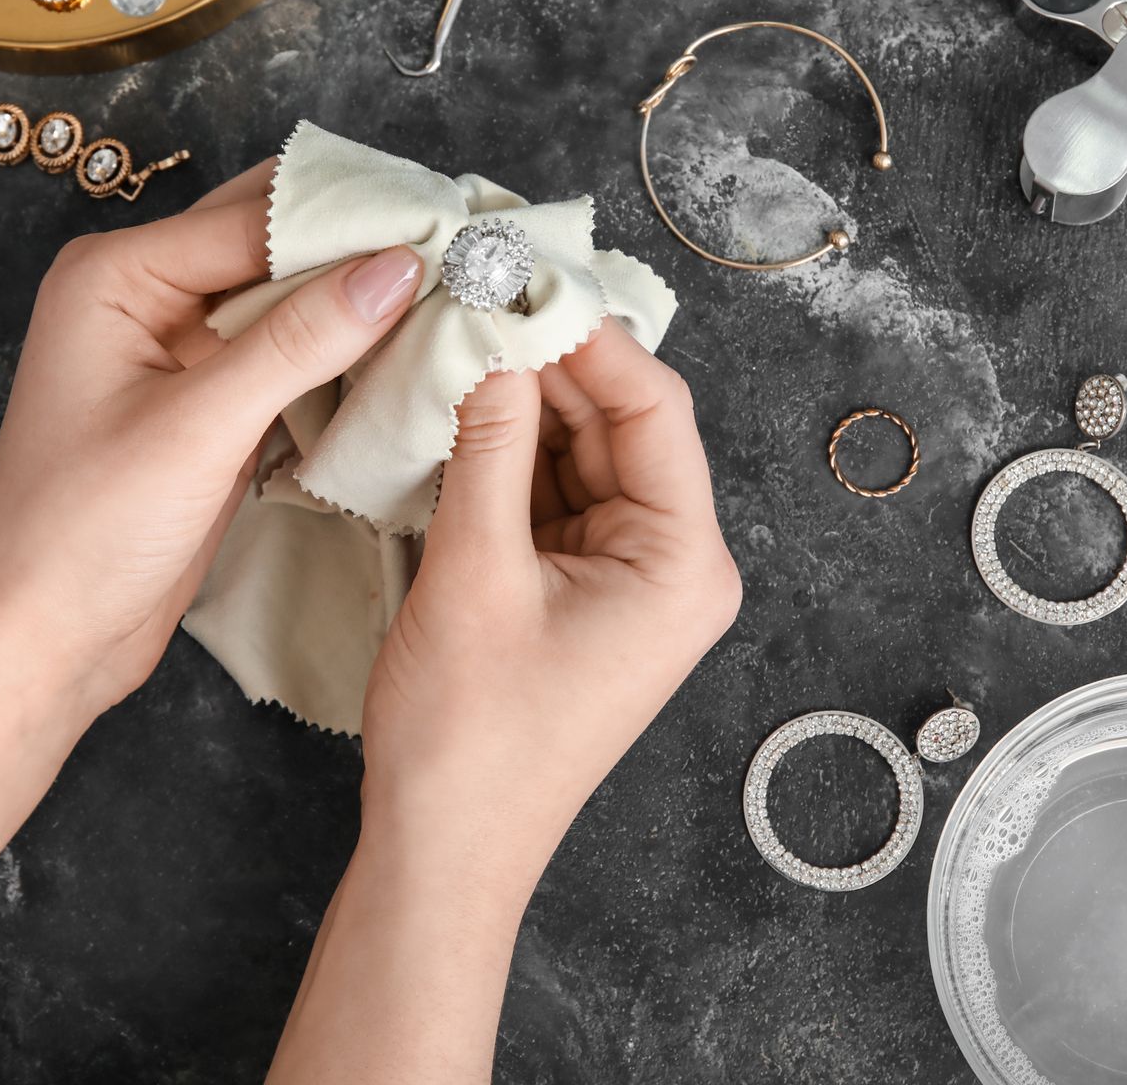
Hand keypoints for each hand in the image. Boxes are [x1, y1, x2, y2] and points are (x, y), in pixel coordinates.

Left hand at [0, 160, 426, 715]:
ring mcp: (179, 350)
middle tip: (462, 250)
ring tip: (454, 292)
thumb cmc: (82, 532)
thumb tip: (398, 267)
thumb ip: (300, 341)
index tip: (448, 225)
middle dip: (361, 247)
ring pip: (288, 299)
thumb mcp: (198, 428)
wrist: (40, 639)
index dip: (353, 219)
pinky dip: (341, 354)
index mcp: (117, 274)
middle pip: (273, 241)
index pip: (256, 218)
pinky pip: (288, 355)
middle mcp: (145, 295)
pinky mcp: (209, 402)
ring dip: (358, 300)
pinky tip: (406, 353)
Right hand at [268, 322, 738, 1082]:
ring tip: (453, 341)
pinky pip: (549, 498)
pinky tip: (455, 411)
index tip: (520, 276)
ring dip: (518, 405)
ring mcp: (625, 580)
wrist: (444, 850)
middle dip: (545, 364)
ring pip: (577, 457)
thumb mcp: (473, 570)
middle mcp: (672, 565)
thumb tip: (486, 339)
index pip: (652, 408)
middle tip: (474, 296)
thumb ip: (485, 444)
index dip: (586, 335)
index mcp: (682, 562)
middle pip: (616, 425)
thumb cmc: (472, 738)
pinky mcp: (578, 594)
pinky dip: (504, 457)